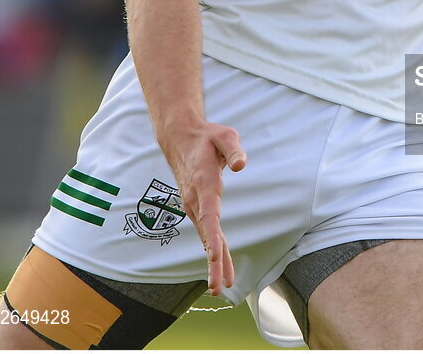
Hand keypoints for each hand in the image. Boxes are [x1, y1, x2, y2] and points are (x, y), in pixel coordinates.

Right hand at [158, 121, 247, 295]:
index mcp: (203, 183)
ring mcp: (193, 204)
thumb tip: (241, 165)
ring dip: (214, 260)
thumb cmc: (207, 137)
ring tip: (222, 286)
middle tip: (219, 288)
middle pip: (207, 234)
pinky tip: (220, 264)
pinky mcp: (196, 206)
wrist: (181, 138)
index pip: (209, 214)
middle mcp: (195, 199)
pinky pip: (206, 230)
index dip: (213, 237)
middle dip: (214, 261)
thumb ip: (234, 150)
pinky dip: (213, 248)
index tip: (215, 256)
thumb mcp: (225, 136)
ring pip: (206, 236)